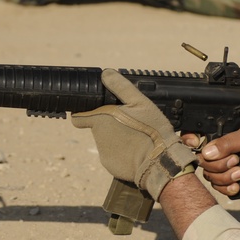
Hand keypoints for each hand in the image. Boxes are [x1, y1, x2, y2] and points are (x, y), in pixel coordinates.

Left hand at [71, 69, 196, 199]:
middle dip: (108, 125)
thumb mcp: (139, 102)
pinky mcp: (110, 166)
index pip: (78, 117)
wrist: (161, 162)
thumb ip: (120, 87)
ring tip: (135, 137)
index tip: (95, 112)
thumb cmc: (151, 130)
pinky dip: (121, 152)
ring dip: (116, 138)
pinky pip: (112, 156)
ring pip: (106, 141)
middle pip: (97, 127)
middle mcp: (97, 137)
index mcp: (100, 119)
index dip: (84, 113)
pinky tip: (135, 149)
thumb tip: (105, 73)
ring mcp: (103, 153)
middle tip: (128, 123)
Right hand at [192, 125, 239, 195]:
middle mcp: (218, 152)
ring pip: (210, 176)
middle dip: (220, 166)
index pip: (196, 139)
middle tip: (236, 161)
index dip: (192, 145)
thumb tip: (208, 152)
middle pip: (203, 162)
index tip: (206, 153)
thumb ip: (228, 143)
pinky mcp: (227, 180)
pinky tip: (238, 185)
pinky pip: (218, 188)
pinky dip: (227, 188)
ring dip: (225, 178)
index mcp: (220, 137)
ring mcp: (221, 167)